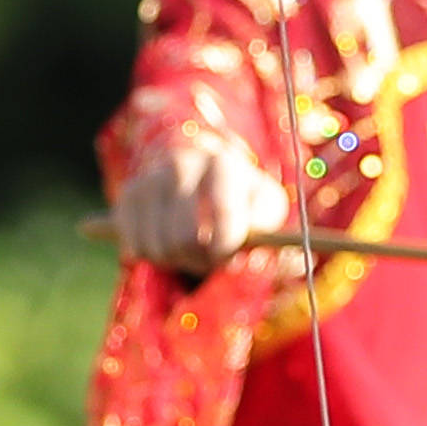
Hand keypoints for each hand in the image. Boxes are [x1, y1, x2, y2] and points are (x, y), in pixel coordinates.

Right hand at [112, 136, 292, 274]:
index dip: (225, 245)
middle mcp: (182, 164)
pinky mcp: (126, 196)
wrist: (197, 168)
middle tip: (210, 258)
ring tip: (190, 249)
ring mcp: (149, 179)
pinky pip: (135, 246)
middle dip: (200, 258)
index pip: (221, 211)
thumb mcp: (265, 207)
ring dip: (177, 260)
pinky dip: (152, 256)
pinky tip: (165, 243)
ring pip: (158, 246)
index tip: (228, 254)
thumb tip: (299, 260)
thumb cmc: (240, 197)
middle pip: (184, 236)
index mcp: (223, 164)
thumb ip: (274, 231)